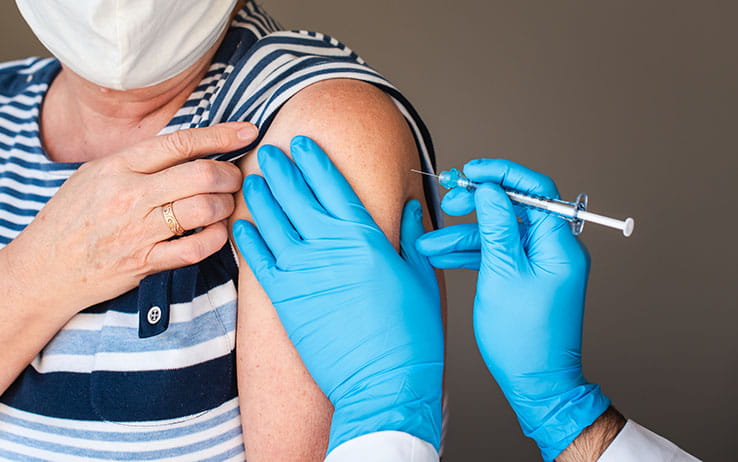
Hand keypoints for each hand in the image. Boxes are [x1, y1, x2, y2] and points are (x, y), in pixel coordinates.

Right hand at [2, 122, 256, 316]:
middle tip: (235, 178)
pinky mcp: (146, 263)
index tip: (248, 131)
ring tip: (225, 204)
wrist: (45, 268)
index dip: (221, 134)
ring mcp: (139, 231)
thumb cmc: (73, 216)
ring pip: (204, 209)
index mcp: (119, 166)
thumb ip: (140, 160)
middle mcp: (131, 196)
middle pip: (201, 174)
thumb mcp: (97, 173)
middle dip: (230, 174)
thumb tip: (190, 146)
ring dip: (226, 205)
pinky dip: (216, 238)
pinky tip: (216, 231)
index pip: (180, 142)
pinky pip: (196, 249)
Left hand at [232, 136, 443, 452]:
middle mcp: (330, 248)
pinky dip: (248, 240)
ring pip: (273, 223)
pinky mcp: (286, 301)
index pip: (334, 186)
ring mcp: (304, 273)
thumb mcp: (422, 279)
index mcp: (366, 239)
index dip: (315, 161)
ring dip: (260, 198)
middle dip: (281, 170)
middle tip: (267, 152)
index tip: (302, 142)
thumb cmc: (411, 336)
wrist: (384, 384)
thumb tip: (410, 206)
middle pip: (297, 197)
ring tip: (250, 179)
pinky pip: (258, 262)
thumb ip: (411, 238)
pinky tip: (240, 224)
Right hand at [417, 159, 609, 460]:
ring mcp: (540, 264)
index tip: (471, 171)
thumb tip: (491, 189)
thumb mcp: (502, 273)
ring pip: (499, 233)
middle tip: (448, 201)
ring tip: (430, 242)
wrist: (536, 382)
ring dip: (464, 235)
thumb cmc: (524, 336)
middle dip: (477, 203)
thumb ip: (496, 225)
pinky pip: (498, 255)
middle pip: (513, 208)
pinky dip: (471, 254)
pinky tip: (442, 255)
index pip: (535, 190)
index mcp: (559, 243)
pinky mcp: (526, 278)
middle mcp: (554, 249)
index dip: (502, 174)